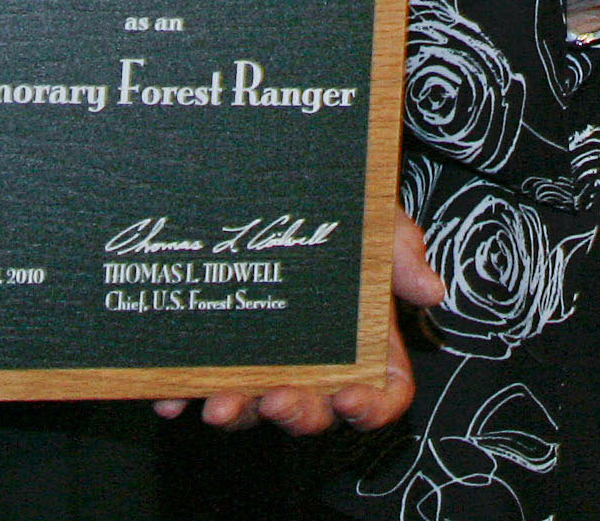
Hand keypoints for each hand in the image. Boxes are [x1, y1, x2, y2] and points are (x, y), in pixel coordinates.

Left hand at [159, 207, 442, 433]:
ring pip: (256, 408)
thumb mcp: (381, 223)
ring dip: (238, 414)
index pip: (382, 394)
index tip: (348, 399)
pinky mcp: (219, 356)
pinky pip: (201, 388)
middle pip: (316, 411)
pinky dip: (183, 397)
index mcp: (367, 344)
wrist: (284, 184)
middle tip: (277, 400)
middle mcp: (317, 364)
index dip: (369, 408)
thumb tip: (431, 290)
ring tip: (216, 405)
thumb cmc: (347, 215)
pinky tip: (168, 397)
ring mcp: (265, 363)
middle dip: (296, 415)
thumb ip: (403, 253)